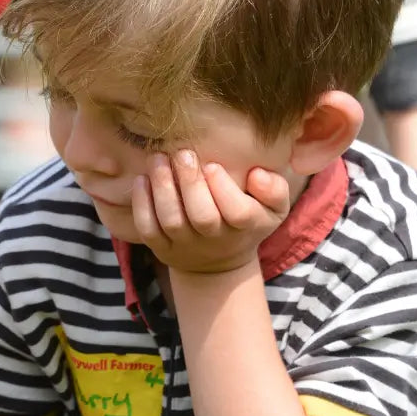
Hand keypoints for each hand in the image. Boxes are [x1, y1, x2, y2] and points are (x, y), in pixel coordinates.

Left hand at [132, 150, 289, 274]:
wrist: (219, 261)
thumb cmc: (248, 221)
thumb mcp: (273, 208)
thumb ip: (275, 189)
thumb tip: (257, 174)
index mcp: (246, 226)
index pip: (238, 213)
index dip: (224, 189)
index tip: (212, 165)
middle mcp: (215, 239)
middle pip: (202, 217)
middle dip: (190, 183)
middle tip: (182, 154)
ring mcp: (186, 245)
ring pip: (171, 221)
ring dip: (162, 188)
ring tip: (158, 159)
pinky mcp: (161, 247)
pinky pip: (148, 229)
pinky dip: (141, 204)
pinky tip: (141, 179)